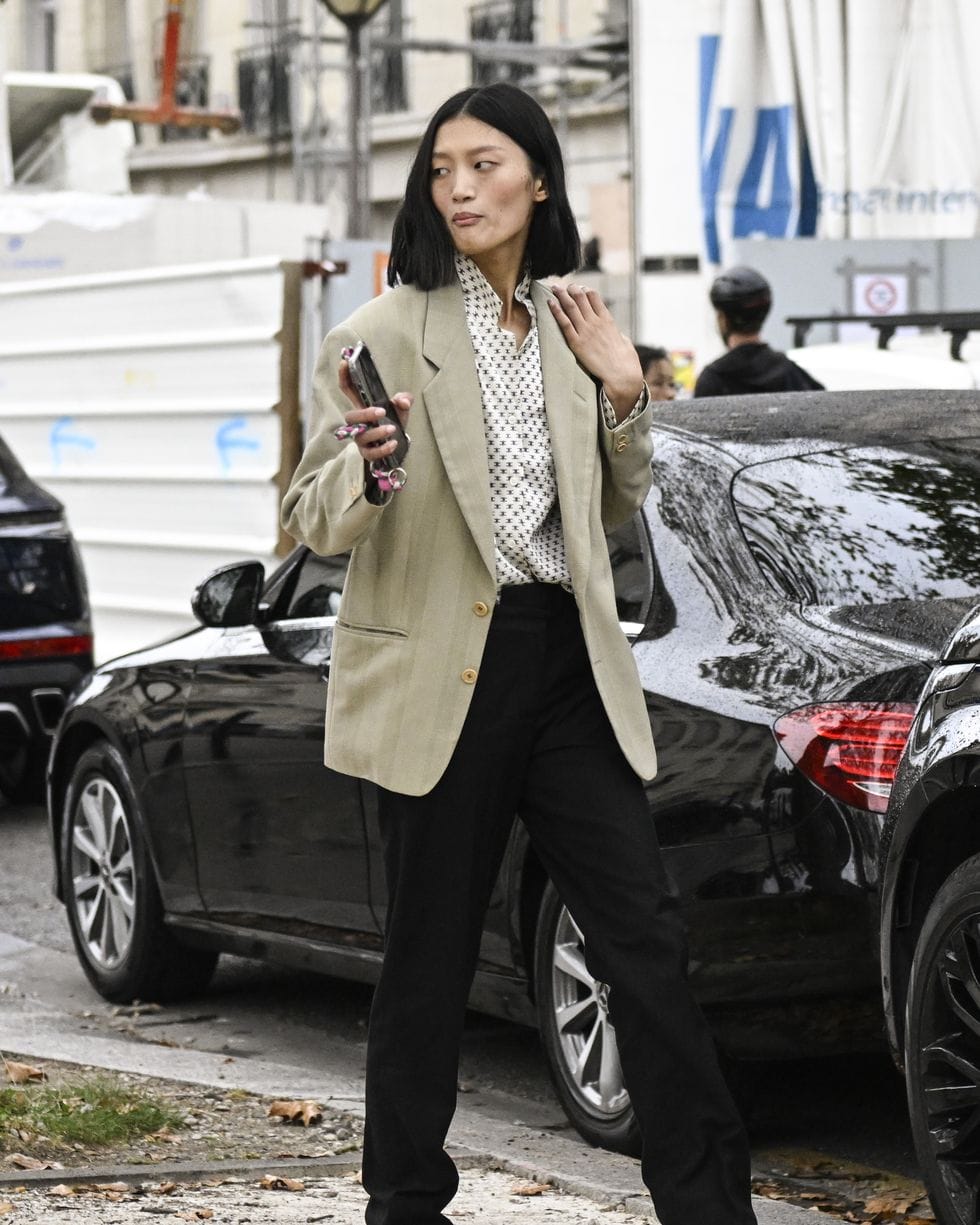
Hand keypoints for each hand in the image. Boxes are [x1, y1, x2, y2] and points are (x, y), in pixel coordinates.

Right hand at [337, 359, 412, 465]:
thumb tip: (403, 402)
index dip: (344, 376)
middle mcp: (358, 423)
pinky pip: (371, 453)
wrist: (398, 446)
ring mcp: (361, 439)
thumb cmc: (394, 423)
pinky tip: (393, 444)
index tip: (345, 362)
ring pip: (361, 436)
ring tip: (392, 429)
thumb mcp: (401, 409)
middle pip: (350, 416)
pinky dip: (382, 449)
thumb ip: (404, 399)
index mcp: (363, 406)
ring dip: (377, 432)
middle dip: (364, 414)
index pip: (348, 389)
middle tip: (382, 412)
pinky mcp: (368, 454)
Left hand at [547, 284, 643, 419]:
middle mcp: (595, 322)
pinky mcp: (577, 343)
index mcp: (607, 319)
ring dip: (561, 294)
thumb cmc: (625, 361)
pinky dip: (556, 311)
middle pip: (580, 298)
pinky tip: (550, 302)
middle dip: (571, 289)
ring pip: (571, 307)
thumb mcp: (623, 341)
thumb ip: (616, 334)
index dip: (584, 290)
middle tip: (563, 285)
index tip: (578, 288)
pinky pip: (564, 323)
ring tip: (554, 287)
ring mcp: (585, 331)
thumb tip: (615, 334)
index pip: (594, 297)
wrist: (621, 374)